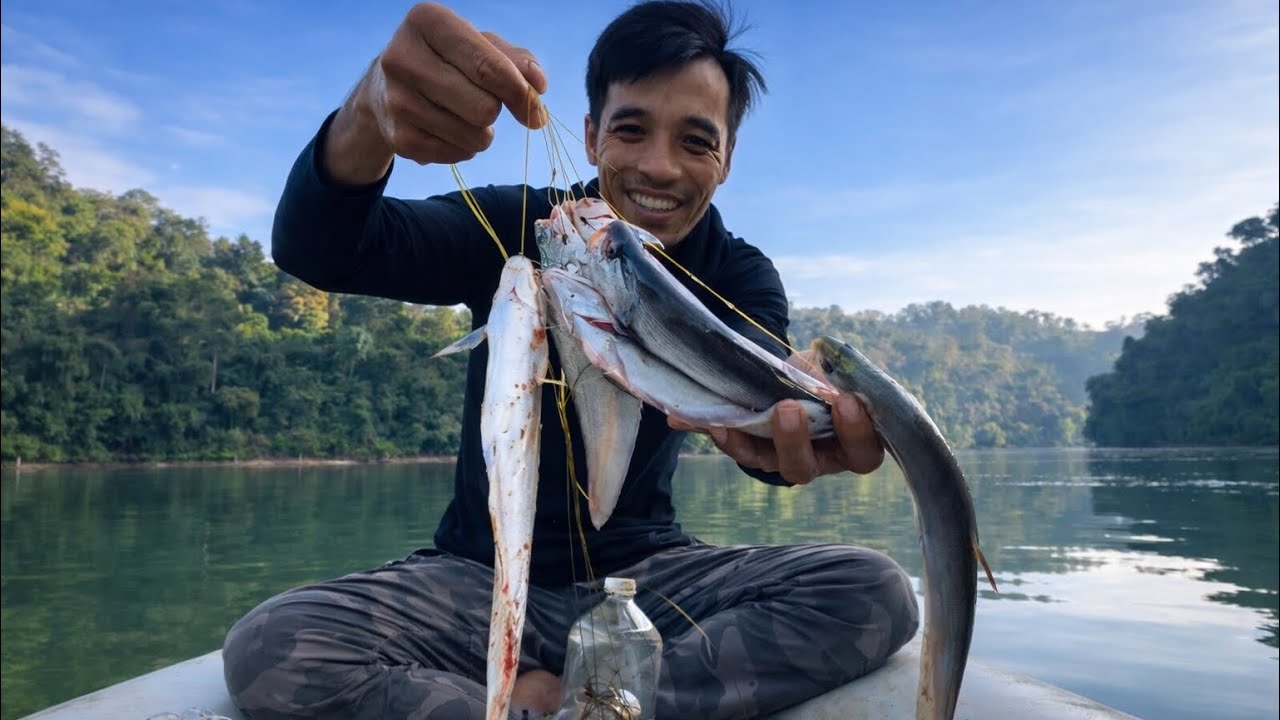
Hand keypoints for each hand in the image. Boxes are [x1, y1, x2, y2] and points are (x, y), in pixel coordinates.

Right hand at [325, 3, 548, 181]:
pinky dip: (465, 147)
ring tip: (464, 114)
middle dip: (496, 110)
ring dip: (482, 132)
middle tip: (485, 101)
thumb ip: (516, 60)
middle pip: (483, 108)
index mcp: (426, 21)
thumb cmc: (448, 59)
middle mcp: (402, 57)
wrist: (386, 87)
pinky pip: (458, 155)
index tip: (534, 100)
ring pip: (474, 136)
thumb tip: (538, 87)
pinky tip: (449, 129)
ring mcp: (397, 101)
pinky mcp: (398, 138)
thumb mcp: (480, 44)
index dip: (518, 90)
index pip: (488, 67)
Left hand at [669, 350, 883, 484]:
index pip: (862, 450)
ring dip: (748, 443)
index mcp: (852, 443)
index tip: (846, 401)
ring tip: (733, 422)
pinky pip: (737, 448)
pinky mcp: (755, 451)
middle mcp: (819, 460)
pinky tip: (696, 421)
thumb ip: (835, 373)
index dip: (856, 431)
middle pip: (805, 467)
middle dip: (794, 440)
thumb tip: (832, 376)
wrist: (799, 374)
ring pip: (765, 463)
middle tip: (788, 409)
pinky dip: (720, 434)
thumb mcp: (835, 370)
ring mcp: (783, 458)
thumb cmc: (828, 376)